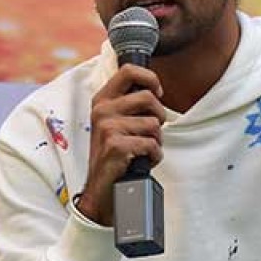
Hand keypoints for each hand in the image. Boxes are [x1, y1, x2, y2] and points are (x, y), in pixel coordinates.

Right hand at [77, 64, 164, 225]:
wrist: (101, 190)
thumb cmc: (114, 155)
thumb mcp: (114, 123)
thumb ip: (128, 104)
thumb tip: (154, 89)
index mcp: (102, 100)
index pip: (129, 70)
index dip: (150, 79)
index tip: (157, 93)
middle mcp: (101, 110)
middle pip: (149, 97)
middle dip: (159, 116)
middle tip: (151, 131)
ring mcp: (107, 127)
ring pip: (154, 124)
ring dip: (156, 140)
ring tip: (143, 150)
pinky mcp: (116, 145)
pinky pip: (152, 144)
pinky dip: (154, 156)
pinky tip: (143, 162)